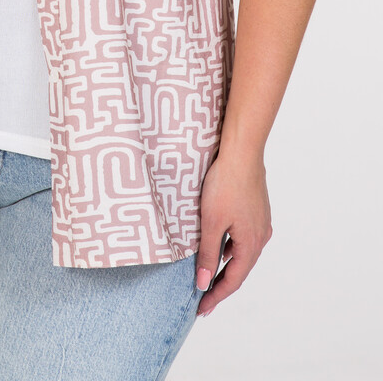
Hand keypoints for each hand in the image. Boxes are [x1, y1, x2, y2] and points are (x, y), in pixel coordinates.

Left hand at [194, 150, 272, 317]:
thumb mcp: (211, 222)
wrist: (242, 153)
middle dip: (221, 285)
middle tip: (204, 300)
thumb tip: (204, 283)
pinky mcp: (256, 210)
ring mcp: (260, 223)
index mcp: (250, 244)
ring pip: (243, 253)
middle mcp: (260, 237)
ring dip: (227, 267)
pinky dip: (231, 249)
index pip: (232, 280)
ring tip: (210, 277)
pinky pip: (244, 238)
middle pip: (240, 269)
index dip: (216, 296)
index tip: (201, 309)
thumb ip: (208, 254)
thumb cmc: (225, 184)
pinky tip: (221, 245)